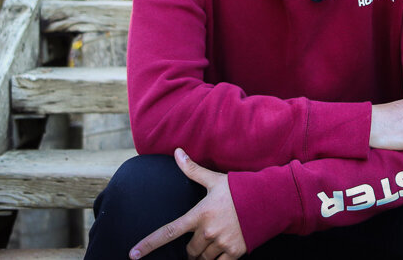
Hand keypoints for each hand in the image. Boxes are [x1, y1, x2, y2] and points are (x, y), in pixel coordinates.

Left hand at [131, 148, 246, 259]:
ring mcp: (222, 243)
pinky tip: (221, 251)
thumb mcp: (215, 179)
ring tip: (211, 242)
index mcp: (199, 214)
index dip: (148, 244)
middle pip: (188, 251)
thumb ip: (193, 170)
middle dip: (190, 248)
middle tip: (199, 238)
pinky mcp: (235, 252)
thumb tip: (177, 152)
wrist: (269, 200)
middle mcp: (208, 231)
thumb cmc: (240, 189)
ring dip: (203, 255)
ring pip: (202, 259)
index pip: (168, 232)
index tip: (133, 254)